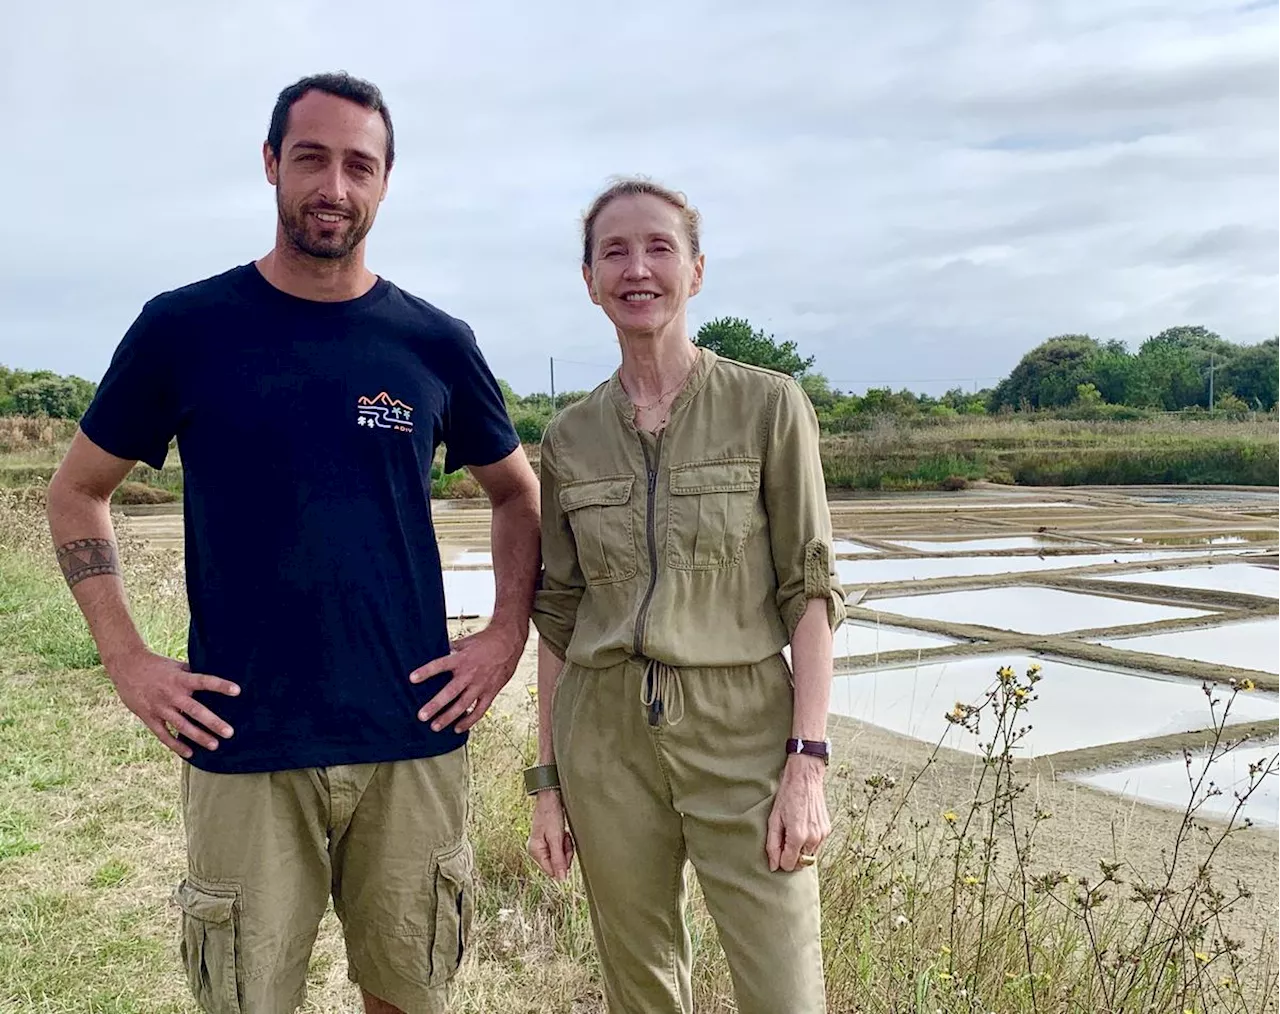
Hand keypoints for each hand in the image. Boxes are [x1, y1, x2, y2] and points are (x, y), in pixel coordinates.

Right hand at [106, 650, 239, 759]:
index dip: (221, 686)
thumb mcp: (177, 665)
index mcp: (181, 678)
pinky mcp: (148, 717)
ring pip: (181, 725)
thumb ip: (194, 674)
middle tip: (229, 733)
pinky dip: (176, 745)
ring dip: (198, 737)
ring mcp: (159, 707)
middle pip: (195, 710)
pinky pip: (163, 734)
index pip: (205, 681)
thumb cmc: (158, 665)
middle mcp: (171, 694)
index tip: (237, 691)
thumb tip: (217, 677)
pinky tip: (189, 753)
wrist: (127, 667)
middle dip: (213, 722)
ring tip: (214, 745)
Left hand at [410, 621, 525, 732]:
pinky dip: (469, 720)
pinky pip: (480, 710)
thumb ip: (450, 649)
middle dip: (435, 705)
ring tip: (435, 726)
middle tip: (422, 716)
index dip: (426, 672)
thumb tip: (435, 650)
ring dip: (448, 717)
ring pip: (463, 705)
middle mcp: (470, 674)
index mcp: (462, 659)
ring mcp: (481, 685)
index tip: (412, 678)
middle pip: (450, 692)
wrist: (509, 642)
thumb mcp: (466, 641)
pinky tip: (457, 728)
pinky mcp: (491, 692)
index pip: (440, 665)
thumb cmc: (486, 641)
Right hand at [527, 790, 574, 879]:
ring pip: (559, 856)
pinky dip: (565, 842)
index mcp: (535, 851)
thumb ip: (558, 860)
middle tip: (565, 839)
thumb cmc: (551, 814)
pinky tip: (564, 833)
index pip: (551, 871)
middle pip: (556, 864)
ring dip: (566, 847)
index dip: (562, 864)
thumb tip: (561, 880)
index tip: (566, 850)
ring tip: (564, 834)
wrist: (550, 796)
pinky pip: (560, 848)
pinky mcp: (548, 840)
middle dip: (565, 854)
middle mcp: (536, 850)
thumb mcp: (556, 838)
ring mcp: (542, 845)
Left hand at [766, 755, 830, 871]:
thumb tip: (773, 866)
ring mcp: (822, 835)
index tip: (777, 849)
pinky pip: (817, 847)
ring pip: (810, 857)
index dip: (780, 860)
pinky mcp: (827, 830)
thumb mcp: (774, 820)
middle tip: (784, 842)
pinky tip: (802, 829)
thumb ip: (773, 845)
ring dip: (800, 852)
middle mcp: (813, 839)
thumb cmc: (787, 797)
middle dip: (791, 858)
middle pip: (801, 864)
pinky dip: (808, 844)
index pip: (789, 865)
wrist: (805, 778)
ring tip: (793, 833)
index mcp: (798, 836)